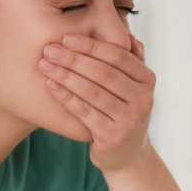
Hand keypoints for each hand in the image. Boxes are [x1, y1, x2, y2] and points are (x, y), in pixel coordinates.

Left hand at [40, 32, 155, 173]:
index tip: (66, 37)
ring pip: (92, 91)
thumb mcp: (134, 86)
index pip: (117, 56)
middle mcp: (143, 99)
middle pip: (103, 72)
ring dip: (66, 75)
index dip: (91, 45)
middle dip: (73, 58)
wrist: (128, 155)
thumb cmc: (124, 112)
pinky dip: (65, 97)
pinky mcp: (112, 137)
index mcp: (147, 80)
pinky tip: (50, 85)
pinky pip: (84, 112)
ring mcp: (129, 120)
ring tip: (45, 64)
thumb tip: (128, 35)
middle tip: (49, 49)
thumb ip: (132, 61)